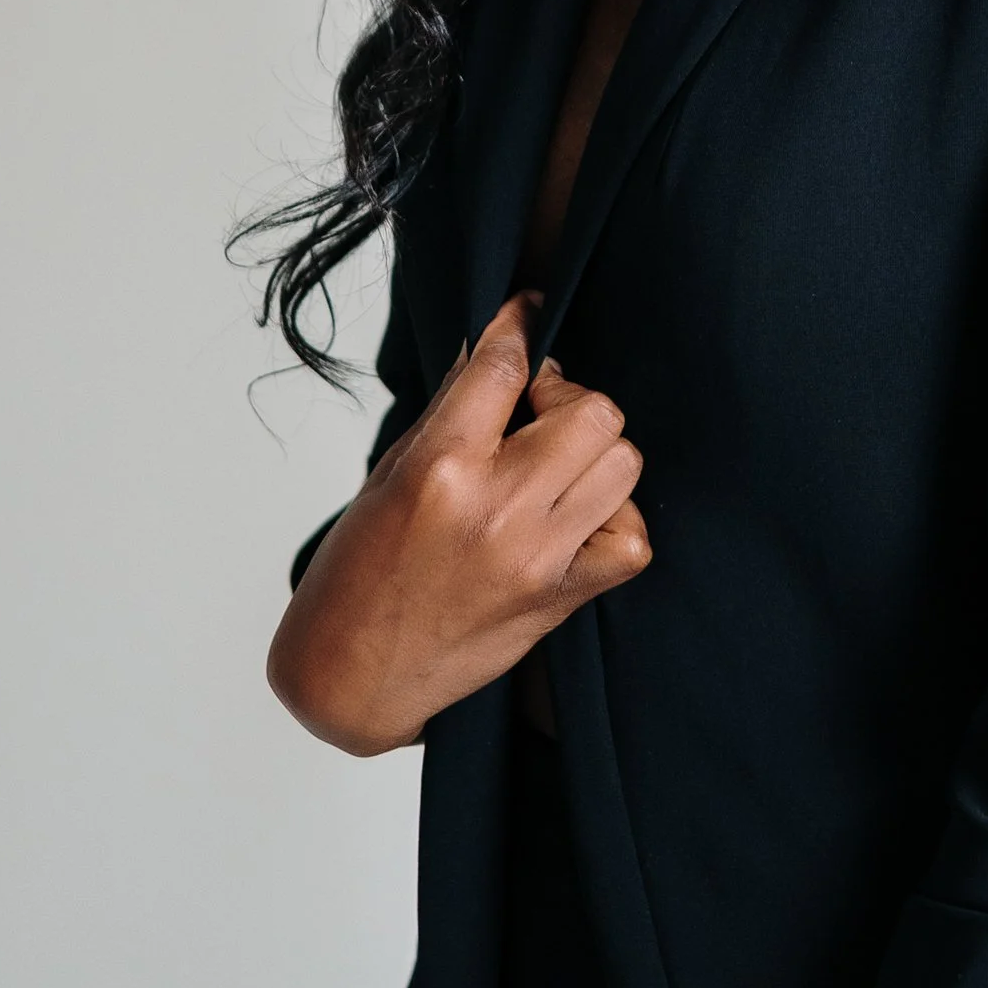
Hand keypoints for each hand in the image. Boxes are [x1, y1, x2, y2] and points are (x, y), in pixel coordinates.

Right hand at [266, 295, 648, 752]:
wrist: (354, 677)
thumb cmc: (356, 578)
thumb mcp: (386, 481)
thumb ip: (447, 420)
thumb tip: (493, 359)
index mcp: (439, 468)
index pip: (504, 366)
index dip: (523, 324)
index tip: (531, 310)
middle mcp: (496, 506)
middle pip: (592, 410)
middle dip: (569, 398)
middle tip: (537, 413)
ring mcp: (538, 554)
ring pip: (622, 462)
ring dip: (595, 454)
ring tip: (556, 467)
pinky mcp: (563, 596)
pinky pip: (633, 540)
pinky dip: (616, 521)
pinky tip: (578, 520)